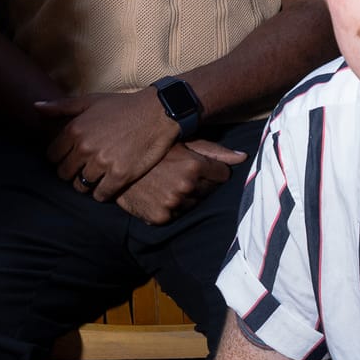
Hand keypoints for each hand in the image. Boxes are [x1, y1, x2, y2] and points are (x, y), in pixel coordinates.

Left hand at [38, 89, 179, 201]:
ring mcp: (102, 163)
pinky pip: (101, 195)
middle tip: (83, 169)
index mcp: (75, 129)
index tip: (70, 158)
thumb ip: (61, 107)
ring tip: (96, 176)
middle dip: (71, 172)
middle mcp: (85, 147)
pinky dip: (102, 193)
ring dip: (87, 183)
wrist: (158, 113)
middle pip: (64, 174)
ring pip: (81, 186)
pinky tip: (108, 184)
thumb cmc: (123, 107)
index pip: (52, 156)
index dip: (59, 159)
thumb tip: (35, 107)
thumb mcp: (91, 101)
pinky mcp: (120, 176)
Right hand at [114, 139, 248, 225]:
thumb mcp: (184, 142)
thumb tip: (243, 158)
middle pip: (209, 190)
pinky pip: (177, 214)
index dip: (211, 169)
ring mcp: (173, 203)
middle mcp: (187, 186)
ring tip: (168, 181)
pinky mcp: (161, 217)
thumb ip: (215, 151)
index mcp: (195, 165)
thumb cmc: (153, 147)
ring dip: (186, 195)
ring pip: (194, 203)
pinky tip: (159, 193)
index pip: (222, 175)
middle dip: (200, 182)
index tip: (197, 164)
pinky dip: (171, 207)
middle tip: (178, 171)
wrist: (116, 162)